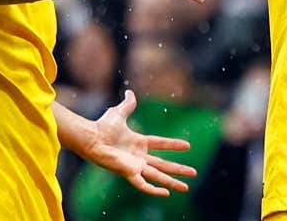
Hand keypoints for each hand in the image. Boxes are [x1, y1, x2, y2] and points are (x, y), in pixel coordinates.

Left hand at [82, 90, 197, 196]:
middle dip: (179, 169)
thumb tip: (130, 92)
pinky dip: (154, 190)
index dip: (173, 144)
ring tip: (186, 187)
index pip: (160, 144)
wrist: (91, 137)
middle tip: (194, 173)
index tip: (188, 146)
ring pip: (158, 175)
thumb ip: (128, 104)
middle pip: (164, 164)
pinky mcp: (129, 173)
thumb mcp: (119, 112)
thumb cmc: (102, 126)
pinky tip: (165, 194)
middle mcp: (139, 156)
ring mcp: (135, 166)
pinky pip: (143, 184)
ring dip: (172, 182)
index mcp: (138, 143)